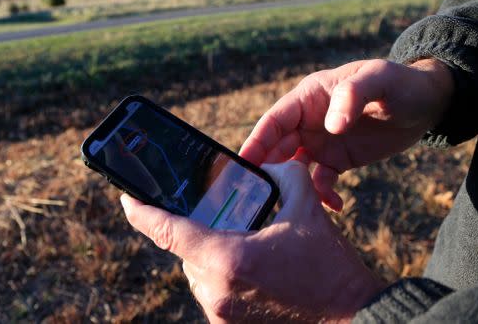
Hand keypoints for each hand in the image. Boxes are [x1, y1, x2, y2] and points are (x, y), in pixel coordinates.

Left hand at [121, 161, 384, 322]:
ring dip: (210, 252)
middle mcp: (216, 290)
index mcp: (227, 259)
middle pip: (186, 249)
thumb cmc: (327, 265)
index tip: (127, 198)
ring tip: (241, 240)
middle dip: (196, 229)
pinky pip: (211, 290)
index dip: (142, 212)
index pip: (168, 231)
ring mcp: (220, 313)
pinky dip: (221, 273)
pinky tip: (248, 265)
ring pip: (198, 271)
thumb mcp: (305, 207)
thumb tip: (265, 167)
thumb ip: (281, 176)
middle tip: (216, 216)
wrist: (350, 315)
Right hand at [239, 58, 453, 209]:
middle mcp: (308, 121)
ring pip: (294, 167)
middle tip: (257, 195)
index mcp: (308, 98)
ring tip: (294, 207)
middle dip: (267, 169)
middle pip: (277, 147)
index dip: (256, 141)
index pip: (274, 121)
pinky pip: (320, 181)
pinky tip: (335, 206)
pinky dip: (322, 195)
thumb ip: (352, 96)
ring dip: (291, 186)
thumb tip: (330, 127)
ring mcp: (321, 142)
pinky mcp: (337, 160)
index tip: (242, 164)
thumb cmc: (399, 82)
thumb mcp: (378, 79)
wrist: (425, 103)